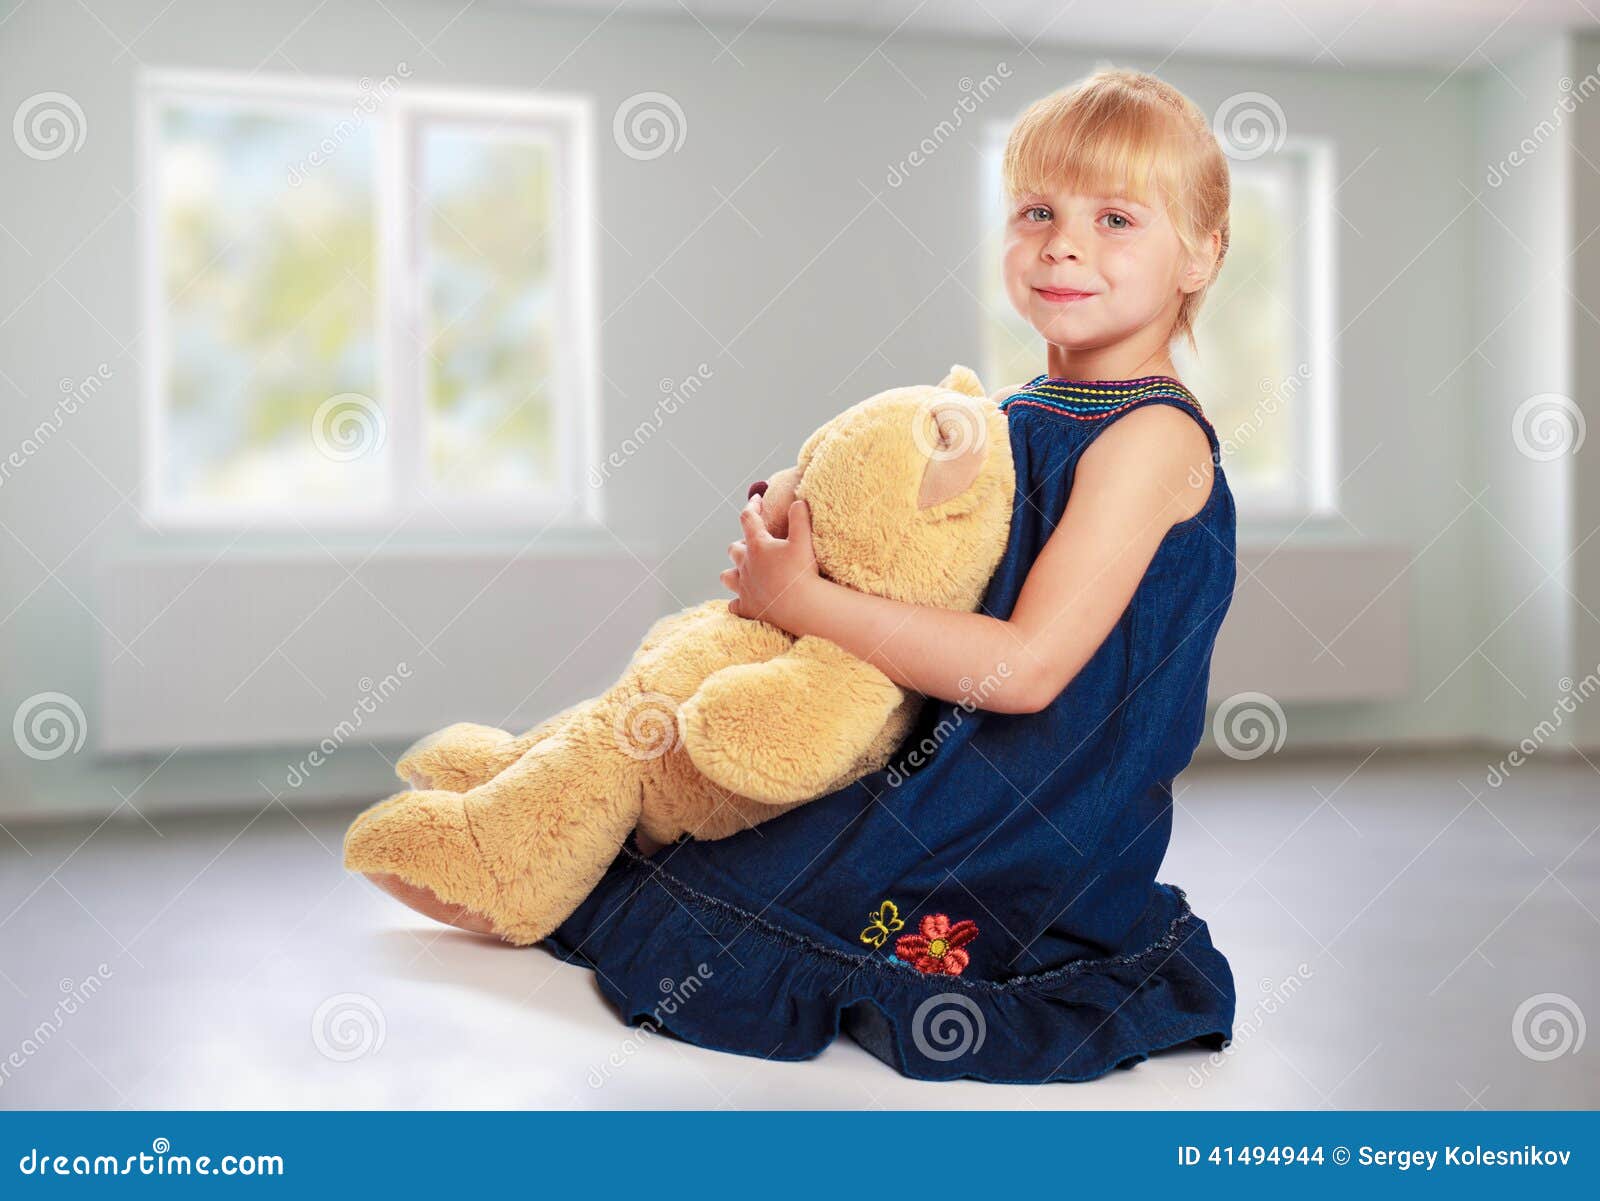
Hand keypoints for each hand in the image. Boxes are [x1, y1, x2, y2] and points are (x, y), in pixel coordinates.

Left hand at [721, 493, 820, 627]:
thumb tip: (798, 502)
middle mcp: (745, 565)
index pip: (748, 518)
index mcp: (757, 546)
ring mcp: (744, 588)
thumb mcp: (804, 540)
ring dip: (733, 572)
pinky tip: (746, 600)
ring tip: (744, 572)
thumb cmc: (802, 573)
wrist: (801, 606)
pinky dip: (738, 601)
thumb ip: (799, 517)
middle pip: (733, 549)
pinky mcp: (747, 607)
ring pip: (727, 576)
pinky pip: (734, 604)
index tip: (757, 499)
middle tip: (755, 544)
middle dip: (741, 544)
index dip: (752, 506)